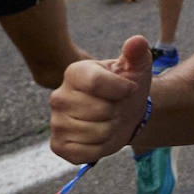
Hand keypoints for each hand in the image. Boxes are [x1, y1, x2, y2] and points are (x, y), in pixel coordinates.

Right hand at [49, 35, 152, 164]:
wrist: (123, 113)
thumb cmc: (127, 87)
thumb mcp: (136, 67)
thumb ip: (137, 52)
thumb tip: (137, 41)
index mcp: (74, 72)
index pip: (97, 82)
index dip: (122, 89)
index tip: (130, 88)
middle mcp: (59, 96)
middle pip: (101, 110)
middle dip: (118, 111)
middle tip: (116, 107)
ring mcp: (56, 122)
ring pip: (97, 132)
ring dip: (112, 130)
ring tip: (109, 121)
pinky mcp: (59, 145)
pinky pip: (87, 152)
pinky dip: (101, 148)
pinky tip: (100, 137)